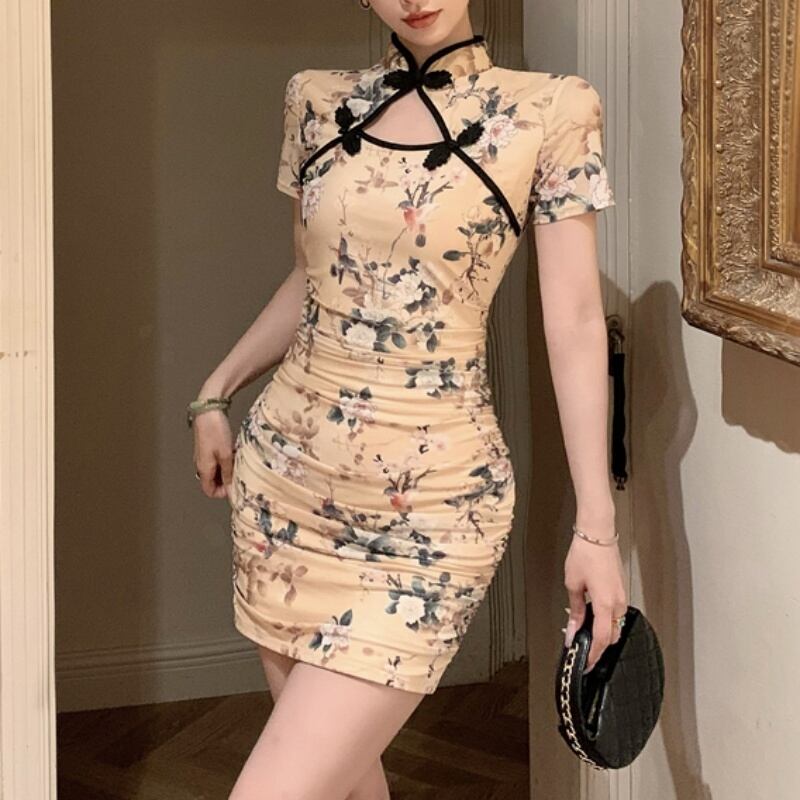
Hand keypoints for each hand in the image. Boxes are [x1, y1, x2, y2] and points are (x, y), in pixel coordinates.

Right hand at [192, 410, 234, 501]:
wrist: (208, 409)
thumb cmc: (216, 431)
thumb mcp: (226, 455)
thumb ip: (228, 474)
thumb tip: (231, 491)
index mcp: (203, 468)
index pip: (209, 491)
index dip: (222, 493)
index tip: (235, 487)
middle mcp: (201, 464)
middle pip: (212, 481)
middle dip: (226, 481)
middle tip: (240, 474)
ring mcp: (203, 454)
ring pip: (215, 470)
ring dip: (227, 470)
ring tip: (238, 463)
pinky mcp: (207, 446)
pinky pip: (216, 460)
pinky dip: (225, 461)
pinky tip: (234, 453)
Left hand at [563, 527, 626, 672]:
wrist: (597, 534)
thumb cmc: (585, 554)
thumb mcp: (573, 584)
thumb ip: (575, 610)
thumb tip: (573, 629)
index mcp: (605, 603)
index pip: (602, 639)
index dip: (593, 655)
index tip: (585, 663)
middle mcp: (617, 602)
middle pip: (611, 636)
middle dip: (598, 646)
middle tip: (582, 651)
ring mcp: (621, 596)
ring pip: (615, 624)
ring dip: (602, 632)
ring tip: (584, 633)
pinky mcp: (620, 590)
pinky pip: (615, 612)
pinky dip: (606, 620)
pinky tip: (592, 617)